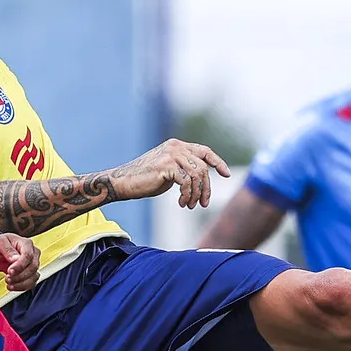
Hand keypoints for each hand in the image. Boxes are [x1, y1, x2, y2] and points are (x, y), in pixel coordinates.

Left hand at [0, 232, 40, 290]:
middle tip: (7, 278)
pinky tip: (12, 286)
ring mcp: (33, 263)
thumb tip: (15, 259)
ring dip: (21, 283)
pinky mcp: (31, 273)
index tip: (9, 271)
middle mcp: (33, 253)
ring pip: (34, 277)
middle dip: (19, 276)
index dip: (20, 265)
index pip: (28, 256)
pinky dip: (22, 287)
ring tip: (8, 283)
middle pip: (32, 267)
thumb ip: (7, 249)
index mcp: (26, 243)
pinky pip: (31, 283)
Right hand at [108, 139, 229, 209]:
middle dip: (206, 188)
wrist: (124, 183)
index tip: (226, 175)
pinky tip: (181, 203)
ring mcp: (171, 155)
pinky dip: (187, 195)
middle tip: (203, 204)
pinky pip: (187, 182)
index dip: (217, 162)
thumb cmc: (145, 180)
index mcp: (177, 145)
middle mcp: (176, 147)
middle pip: (203, 168)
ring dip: (196, 194)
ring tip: (189, 205)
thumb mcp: (170, 172)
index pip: (204, 151)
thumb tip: (202, 177)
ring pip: (197, 176)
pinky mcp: (166, 166)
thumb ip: (185, 169)